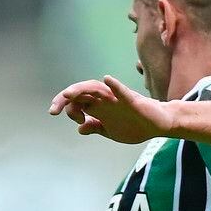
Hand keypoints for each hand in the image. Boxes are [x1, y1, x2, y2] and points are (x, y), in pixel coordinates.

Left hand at [48, 74, 174, 144]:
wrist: (158, 125)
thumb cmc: (135, 125)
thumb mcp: (111, 131)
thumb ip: (96, 128)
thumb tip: (80, 128)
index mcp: (99, 108)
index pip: (77, 103)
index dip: (69, 110)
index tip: (73, 120)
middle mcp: (105, 100)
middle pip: (81, 93)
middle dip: (65, 99)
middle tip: (53, 110)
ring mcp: (117, 99)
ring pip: (96, 89)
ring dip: (80, 90)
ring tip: (67, 94)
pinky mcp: (132, 100)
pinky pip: (122, 91)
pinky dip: (114, 85)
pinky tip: (106, 79)